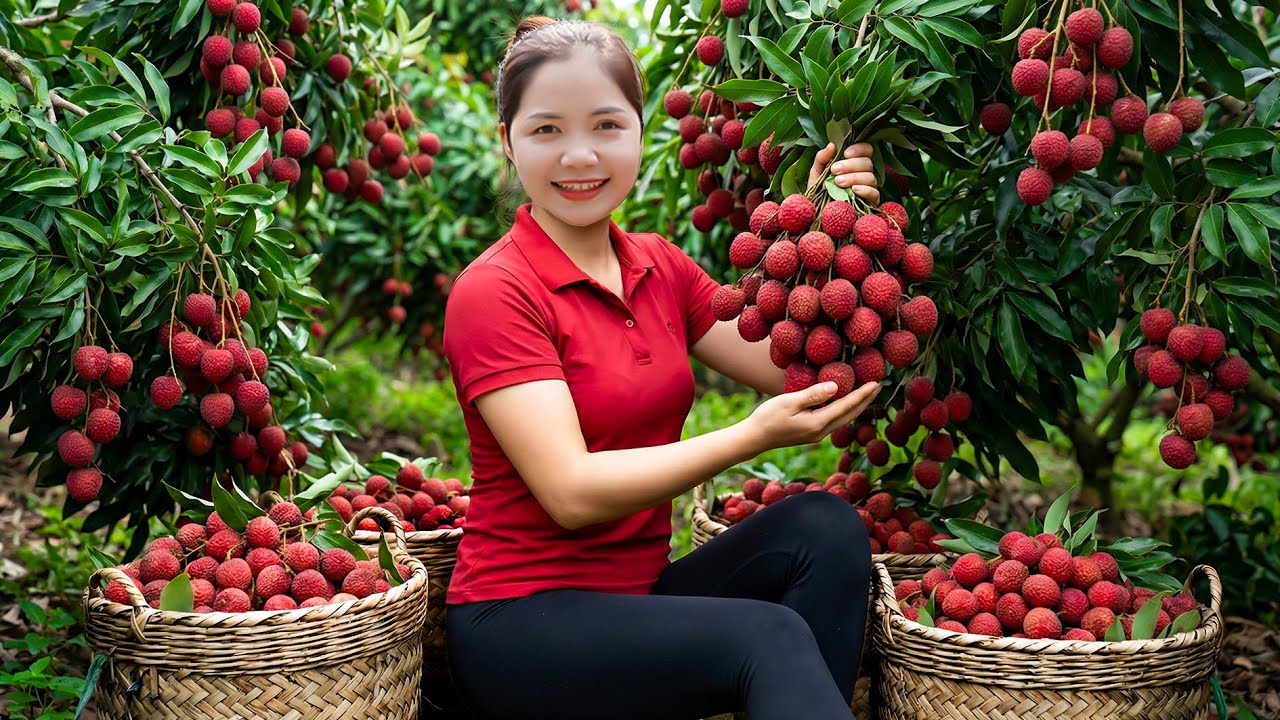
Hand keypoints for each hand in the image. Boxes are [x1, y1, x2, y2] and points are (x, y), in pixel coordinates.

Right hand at [746, 381, 880, 451]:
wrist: (754, 438)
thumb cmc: (768, 418)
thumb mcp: (789, 402)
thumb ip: (813, 395)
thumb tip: (836, 387)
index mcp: (818, 424)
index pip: (846, 406)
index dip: (862, 394)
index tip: (876, 383)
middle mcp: (821, 432)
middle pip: (850, 415)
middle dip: (865, 401)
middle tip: (879, 386)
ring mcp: (817, 434)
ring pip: (843, 419)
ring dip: (856, 406)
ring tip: (867, 393)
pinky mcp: (811, 433)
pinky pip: (834, 420)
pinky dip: (844, 410)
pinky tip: (845, 402)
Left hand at [807, 142, 879, 204]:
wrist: (817, 213)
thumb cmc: (818, 191)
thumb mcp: (816, 173)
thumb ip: (822, 158)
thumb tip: (832, 145)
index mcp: (854, 163)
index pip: (866, 150)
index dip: (859, 149)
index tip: (845, 153)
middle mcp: (864, 174)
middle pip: (867, 163)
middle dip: (850, 165)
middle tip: (834, 170)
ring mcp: (868, 188)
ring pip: (871, 177)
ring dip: (854, 177)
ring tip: (838, 182)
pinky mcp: (870, 203)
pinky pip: (875, 193)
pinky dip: (865, 190)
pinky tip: (854, 190)